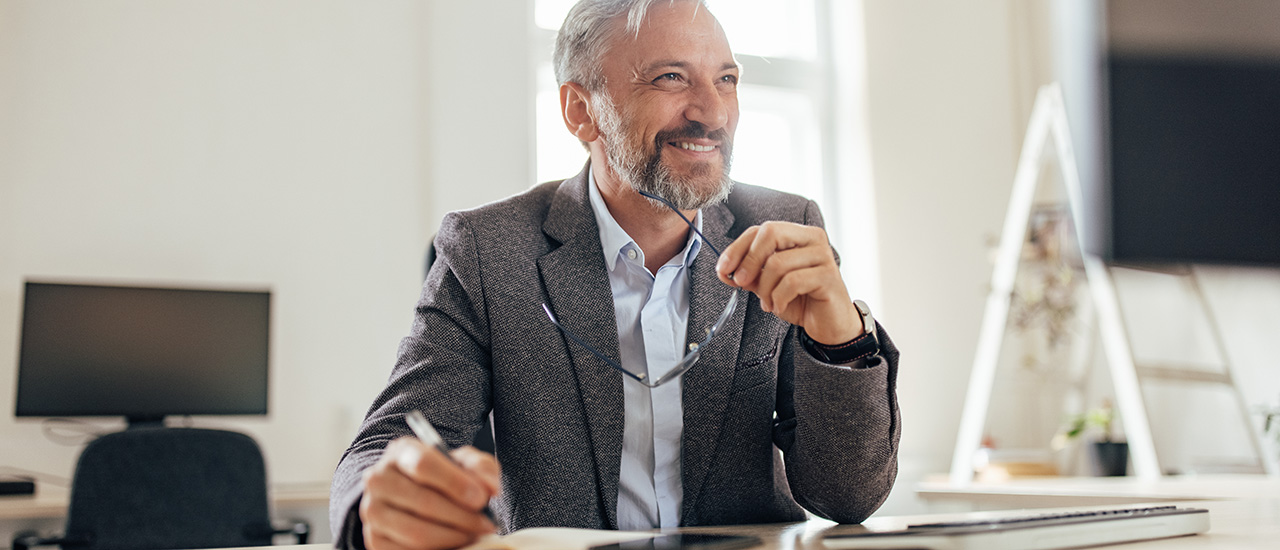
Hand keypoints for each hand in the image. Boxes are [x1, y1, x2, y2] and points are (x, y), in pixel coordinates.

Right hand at [360, 438, 499, 549]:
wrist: (420, 496)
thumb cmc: (445, 477)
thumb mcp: (465, 464)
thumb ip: (481, 468)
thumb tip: (490, 489)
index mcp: (401, 452)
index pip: (423, 464)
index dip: (455, 483)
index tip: (481, 499)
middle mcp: (379, 479)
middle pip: (423, 502)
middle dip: (462, 516)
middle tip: (486, 523)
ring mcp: (373, 511)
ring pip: (416, 532)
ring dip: (452, 537)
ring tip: (473, 534)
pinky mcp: (374, 539)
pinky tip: (455, 543)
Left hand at [716, 221, 861, 344]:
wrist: (828, 324)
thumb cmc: (801, 300)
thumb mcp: (768, 285)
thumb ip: (750, 274)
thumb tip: (726, 270)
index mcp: (797, 234)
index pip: (761, 230)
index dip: (738, 248)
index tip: (724, 269)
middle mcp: (812, 239)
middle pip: (771, 233)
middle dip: (749, 260)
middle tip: (741, 282)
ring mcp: (822, 255)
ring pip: (778, 263)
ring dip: (765, 289)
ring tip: (768, 303)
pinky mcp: (828, 276)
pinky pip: (792, 282)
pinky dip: (778, 298)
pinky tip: (780, 306)